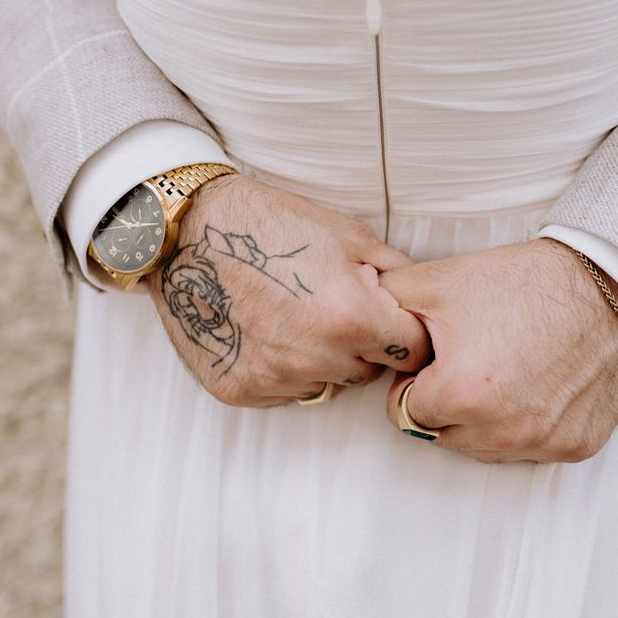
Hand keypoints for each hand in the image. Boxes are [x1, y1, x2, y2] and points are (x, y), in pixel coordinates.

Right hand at [146, 174, 430, 406]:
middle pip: (369, 371)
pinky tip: (265, 330)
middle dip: (362, 345)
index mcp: (354, 320)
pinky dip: (283, 367)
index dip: (404, 331)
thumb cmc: (275, 226)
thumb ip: (399, 278)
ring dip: (322, 358)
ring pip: (328, 382)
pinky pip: (286, 390)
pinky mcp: (242, 390)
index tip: (387, 315)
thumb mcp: (351, 237)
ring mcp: (277, 379)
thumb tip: (426, 309)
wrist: (191, 232)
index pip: (413, 353)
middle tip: (331, 306)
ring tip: (293, 314)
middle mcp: (317, 359)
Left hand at [380, 238, 617, 462]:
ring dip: (484, 417)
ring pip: (483, 447)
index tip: (440, 354)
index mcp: (459, 395)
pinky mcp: (575, 446)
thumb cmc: (523, 283)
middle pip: (441, 434)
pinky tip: (538, 382)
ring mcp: (541, 442)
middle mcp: (500, 431)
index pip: (403, 412)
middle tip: (474, 356)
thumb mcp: (437, 282)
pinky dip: (527, 423)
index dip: (415, 379)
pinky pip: (530, 448)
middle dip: (446, 402)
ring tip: (506, 366)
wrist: (606, 284)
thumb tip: (351, 317)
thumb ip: (382, 306)